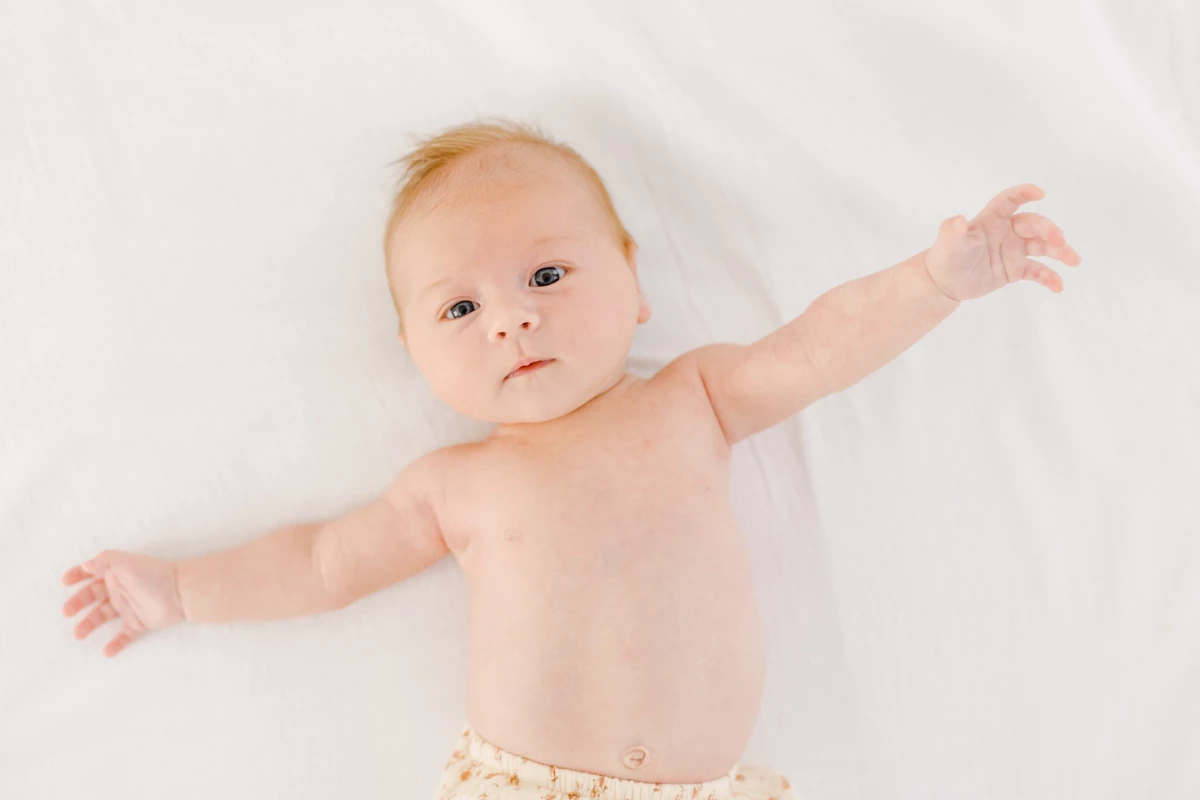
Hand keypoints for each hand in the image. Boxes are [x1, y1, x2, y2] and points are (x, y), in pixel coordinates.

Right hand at [61, 550, 184, 657]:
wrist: (180, 593)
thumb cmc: (152, 575)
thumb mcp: (126, 562)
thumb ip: (104, 561)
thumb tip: (85, 565)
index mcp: (116, 574)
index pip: (92, 573)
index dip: (78, 575)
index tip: (64, 582)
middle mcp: (120, 590)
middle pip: (93, 597)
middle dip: (78, 603)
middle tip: (66, 612)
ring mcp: (129, 607)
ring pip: (103, 617)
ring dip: (89, 624)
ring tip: (77, 634)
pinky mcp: (139, 623)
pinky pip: (124, 635)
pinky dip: (115, 644)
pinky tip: (106, 652)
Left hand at [923, 184, 1081, 301]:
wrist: (945, 283)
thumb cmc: (946, 257)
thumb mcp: (948, 244)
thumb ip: (951, 231)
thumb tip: (956, 221)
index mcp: (992, 219)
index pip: (1010, 201)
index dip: (1024, 193)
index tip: (1040, 193)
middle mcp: (1008, 231)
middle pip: (1034, 225)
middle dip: (1049, 231)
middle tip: (1060, 241)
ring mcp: (1014, 250)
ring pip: (1042, 247)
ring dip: (1060, 251)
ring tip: (1074, 260)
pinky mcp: (1016, 269)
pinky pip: (1037, 271)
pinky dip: (1049, 277)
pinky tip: (1058, 286)